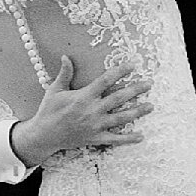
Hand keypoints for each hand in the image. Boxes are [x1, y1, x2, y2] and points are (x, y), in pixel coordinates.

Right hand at [13, 54, 151, 163]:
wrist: (44, 135)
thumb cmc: (49, 111)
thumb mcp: (55, 90)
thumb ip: (64, 74)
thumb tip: (65, 56)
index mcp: (84, 96)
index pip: (106, 80)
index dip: (120, 71)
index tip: (133, 65)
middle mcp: (93, 110)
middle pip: (119, 97)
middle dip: (136, 90)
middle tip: (149, 83)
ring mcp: (96, 125)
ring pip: (121, 117)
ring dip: (137, 111)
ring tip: (151, 106)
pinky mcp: (96, 138)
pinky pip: (115, 139)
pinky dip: (129, 139)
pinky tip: (141, 136)